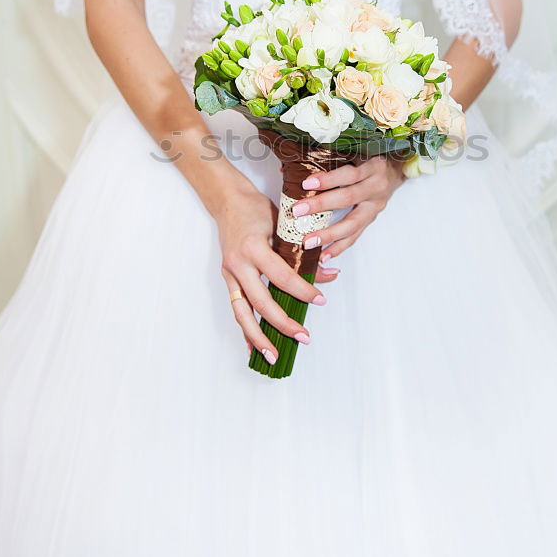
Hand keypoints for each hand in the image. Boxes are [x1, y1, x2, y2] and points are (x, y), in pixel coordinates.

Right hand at [216, 179, 338, 364]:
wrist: (228, 200)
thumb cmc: (258, 209)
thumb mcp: (285, 226)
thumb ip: (303, 253)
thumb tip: (329, 274)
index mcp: (254, 247)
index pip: (282, 276)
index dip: (303, 290)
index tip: (320, 300)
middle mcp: (238, 263)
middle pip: (261, 301)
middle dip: (282, 323)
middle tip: (303, 336)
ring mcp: (229, 273)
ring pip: (242, 312)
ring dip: (258, 336)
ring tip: (272, 356)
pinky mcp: (227, 278)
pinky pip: (236, 309)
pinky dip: (245, 330)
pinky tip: (253, 348)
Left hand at [293, 156, 404, 263]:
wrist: (395, 169)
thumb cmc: (371, 157)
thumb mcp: (356, 151)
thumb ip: (327, 158)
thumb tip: (288, 170)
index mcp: (372, 166)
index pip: (348, 174)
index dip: (327, 179)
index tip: (305, 183)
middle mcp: (376, 187)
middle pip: (348, 198)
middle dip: (321, 205)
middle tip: (297, 211)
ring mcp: (375, 206)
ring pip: (352, 224)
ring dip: (329, 234)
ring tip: (308, 242)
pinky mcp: (371, 219)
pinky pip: (355, 236)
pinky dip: (339, 247)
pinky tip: (324, 255)